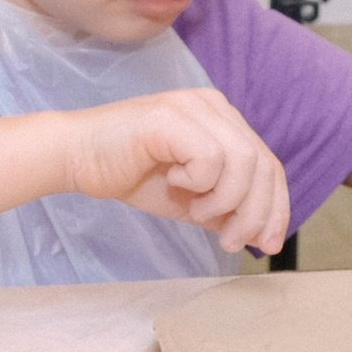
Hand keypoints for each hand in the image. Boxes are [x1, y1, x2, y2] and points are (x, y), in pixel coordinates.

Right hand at [56, 90, 290, 256]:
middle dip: (254, 213)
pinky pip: (210, 157)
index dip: (275, 208)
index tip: (266, 245)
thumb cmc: (128, 174)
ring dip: (224, 200)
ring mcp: (192, 107)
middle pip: (263, 165)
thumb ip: (226, 209)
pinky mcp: (170, 117)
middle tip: (228, 241)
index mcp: (223, 120)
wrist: (76, 159)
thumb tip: (263, 236)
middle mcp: (213, 106)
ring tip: (195, 211)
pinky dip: (198, 182)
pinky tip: (173, 182)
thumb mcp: (190, 198)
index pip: (269, 165)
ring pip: (244, 162)